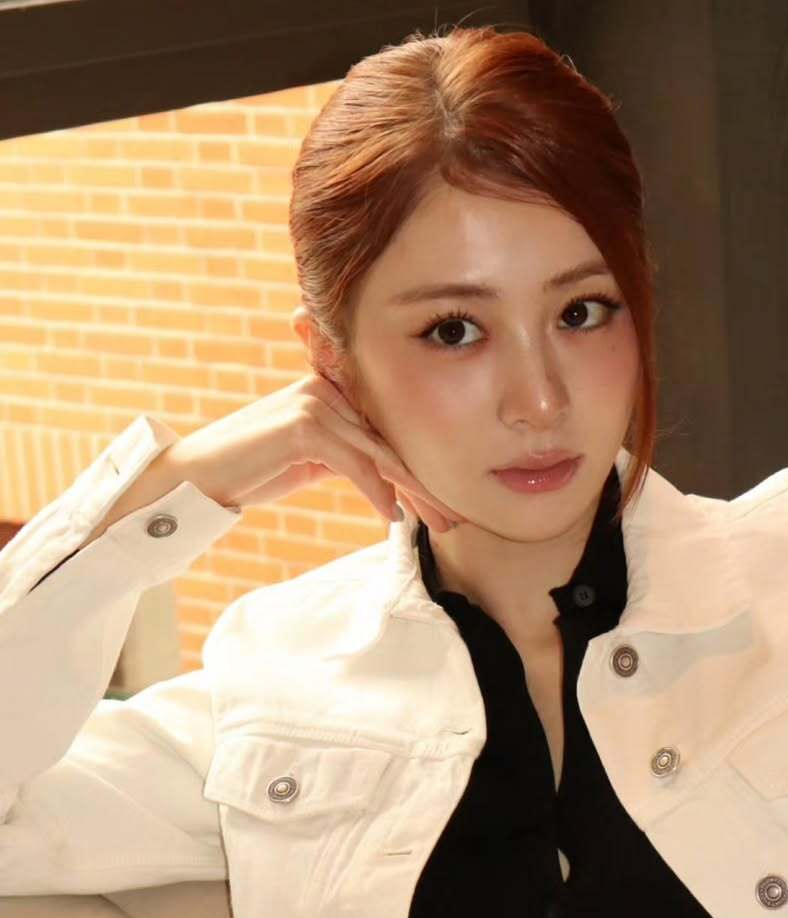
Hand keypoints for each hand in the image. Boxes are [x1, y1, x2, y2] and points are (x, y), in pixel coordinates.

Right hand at [159, 373, 465, 531]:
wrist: (197, 478)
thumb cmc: (251, 472)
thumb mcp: (309, 461)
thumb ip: (346, 458)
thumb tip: (389, 483)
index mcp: (332, 393)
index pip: (386, 434)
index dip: (417, 469)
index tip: (445, 503)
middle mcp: (327, 389)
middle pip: (389, 441)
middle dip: (424, 483)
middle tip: (454, 516)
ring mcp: (315, 403)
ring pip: (379, 453)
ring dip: (412, 492)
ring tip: (437, 523)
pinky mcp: (303, 426)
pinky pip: (354, 463)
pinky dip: (376, 491)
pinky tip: (392, 516)